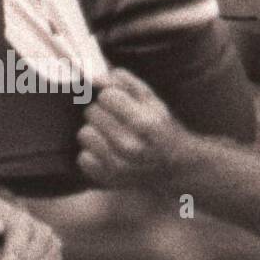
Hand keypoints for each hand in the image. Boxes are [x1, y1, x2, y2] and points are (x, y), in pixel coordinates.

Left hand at [76, 68, 195, 188]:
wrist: (176, 168)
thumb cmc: (160, 127)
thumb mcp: (151, 99)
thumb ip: (124, 82)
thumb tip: (95, 79)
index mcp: (145, 124)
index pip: (106, 96)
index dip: (112, 96)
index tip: (122, 104)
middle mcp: (131, 147)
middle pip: (92, 113)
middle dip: (103, 113)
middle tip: (118, 122)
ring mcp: (119, 167)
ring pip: (84, 134)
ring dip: (95, 132)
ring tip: (111, 137)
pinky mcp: (108, 180)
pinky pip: (83, 158)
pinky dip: (93, 155)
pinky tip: (109, 154)